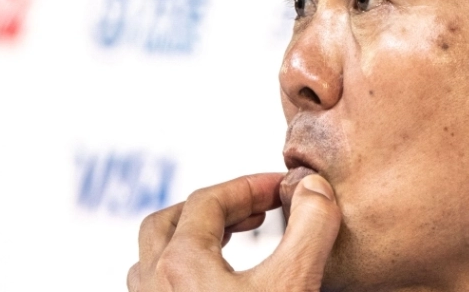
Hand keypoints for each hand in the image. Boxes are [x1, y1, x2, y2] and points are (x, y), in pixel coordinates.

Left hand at [127, 172, 340, 291]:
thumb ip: (310, 230)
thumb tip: (314, 188)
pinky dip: (185, 274)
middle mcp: (153, 286)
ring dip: (191, 241)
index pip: (209, 201)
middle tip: (253, 211)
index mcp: (179, 264)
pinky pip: (158, 290)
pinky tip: (218, 287)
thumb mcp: (294, 285)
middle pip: (168, 224)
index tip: (282, 189)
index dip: (250, 186)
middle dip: (213, 208)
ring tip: (230, 244)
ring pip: (153, 261)